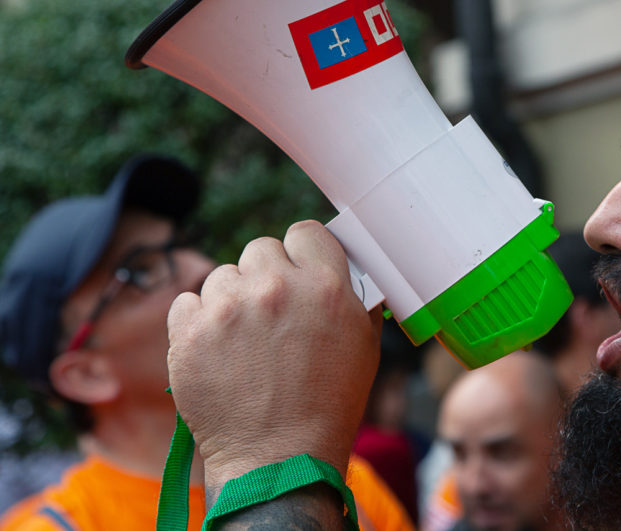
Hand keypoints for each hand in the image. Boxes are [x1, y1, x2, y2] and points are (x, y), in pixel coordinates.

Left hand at [167, 220, 382, 497]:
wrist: (279, 458)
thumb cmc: (327, 404)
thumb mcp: (364, 345)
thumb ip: (353, 297)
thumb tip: (343, 271)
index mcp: (325, 286)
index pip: (306, 231)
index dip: (302, 251)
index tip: (298, 269)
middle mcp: (276, 288)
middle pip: (261, 248)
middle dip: (265, 275)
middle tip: (271, 312)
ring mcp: (228, 309)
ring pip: (223, 275)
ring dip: (231, 299)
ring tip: (243, 340)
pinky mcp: (189, 333)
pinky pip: (187, 302)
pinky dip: (198, 322)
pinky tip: (217, 350)